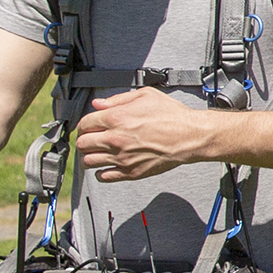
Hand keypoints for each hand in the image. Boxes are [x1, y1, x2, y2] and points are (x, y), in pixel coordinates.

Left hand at [76, 90, 217, 181]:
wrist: (189, 136)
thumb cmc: (172, 116)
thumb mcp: (145, 96)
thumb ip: (118, 99)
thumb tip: (99, 104)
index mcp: (116, 118)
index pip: (84, 124)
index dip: (84, 125)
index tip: (88, 127)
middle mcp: (115, 139)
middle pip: (83, 144)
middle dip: (84, 140)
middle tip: (90, 140)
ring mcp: (122, 157)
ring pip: (89, 161)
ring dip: (89, 157)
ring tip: (96, 153)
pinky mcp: (130, 172)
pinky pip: (104, 176)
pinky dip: (100, 172)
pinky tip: (106, 166)